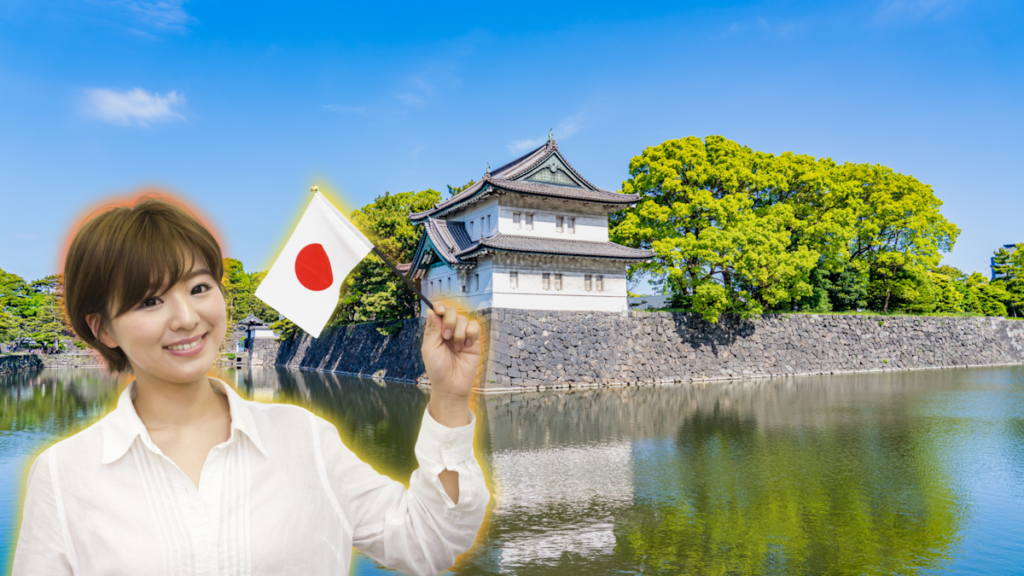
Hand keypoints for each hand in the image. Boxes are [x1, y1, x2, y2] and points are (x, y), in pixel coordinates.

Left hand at [422, 301, 481, 427]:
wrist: (451, 385)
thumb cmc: (437, 369)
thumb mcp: (430, 348)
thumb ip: (433, 329)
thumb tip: (433, 310)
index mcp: (436, 331)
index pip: (438, 312)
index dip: (440, 307)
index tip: (440, 309)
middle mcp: (449, 330)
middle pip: (452, 311)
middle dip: (449, 321)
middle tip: (446, 337)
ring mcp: (462, 334)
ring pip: (463, 319)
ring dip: (459, 332)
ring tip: (457, 347)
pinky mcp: (473, 341)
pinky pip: (474, 327)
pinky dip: (470, 334)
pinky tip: (466, 346)